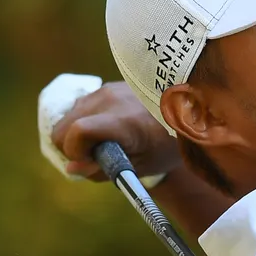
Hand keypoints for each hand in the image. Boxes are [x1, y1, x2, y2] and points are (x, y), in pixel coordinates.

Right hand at [51, 81, 180, 181]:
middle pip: (62, 126)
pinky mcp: (107, 86)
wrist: (193, 110)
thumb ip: (105, 168)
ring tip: (106, 144)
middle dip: (70, 147)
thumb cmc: (170, 143)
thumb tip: (71, 169)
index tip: (91, 162)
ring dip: (77, 133)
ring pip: (69, 115)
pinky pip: (83, 106)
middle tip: (94, 158)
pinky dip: (87, 120)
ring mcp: (106, 89)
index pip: (76, 132)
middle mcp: (108, 100)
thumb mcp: (143, 165)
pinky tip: (111, 129)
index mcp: (121, 121)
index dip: (74, 152)